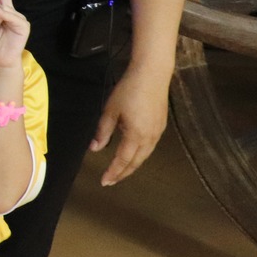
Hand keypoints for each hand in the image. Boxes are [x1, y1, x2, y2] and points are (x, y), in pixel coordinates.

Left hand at [92, 60, 169, 185]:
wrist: (152, 75)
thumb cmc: (128, 90)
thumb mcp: (110, 111)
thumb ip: (103, 132)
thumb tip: (95, 149)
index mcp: (136, 136)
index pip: (123, 160)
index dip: (113, 172)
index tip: (104, 181)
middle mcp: (150, 138)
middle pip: (136, 161)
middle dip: (123, 173)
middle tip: (111, 181)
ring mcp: (158, 132)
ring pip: (144, 155)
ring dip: (132, 165)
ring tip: (121, 171)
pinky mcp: (161, 125)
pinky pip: (150, 146)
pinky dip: (140, 154)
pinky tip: (133, 153)